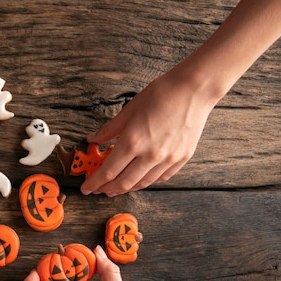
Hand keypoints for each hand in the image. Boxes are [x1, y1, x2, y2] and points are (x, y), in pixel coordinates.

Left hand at [80, 67, 214, 196]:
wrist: (194, 89)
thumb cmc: (162, 94)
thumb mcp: (129, 110)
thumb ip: (109, 130)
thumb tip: (93, 139)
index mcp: (133, 141)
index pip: (108, 171)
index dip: (94, 182)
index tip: (87, 188)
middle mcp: (150, 155)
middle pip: (124, 183)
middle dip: (107, 189)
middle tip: (98, 190)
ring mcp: (167, 159)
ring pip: (142, 183)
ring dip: (126, 188)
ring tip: (115, 187)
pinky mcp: (180, 159)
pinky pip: (159, 178)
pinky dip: (145, 181)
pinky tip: (138, 179)